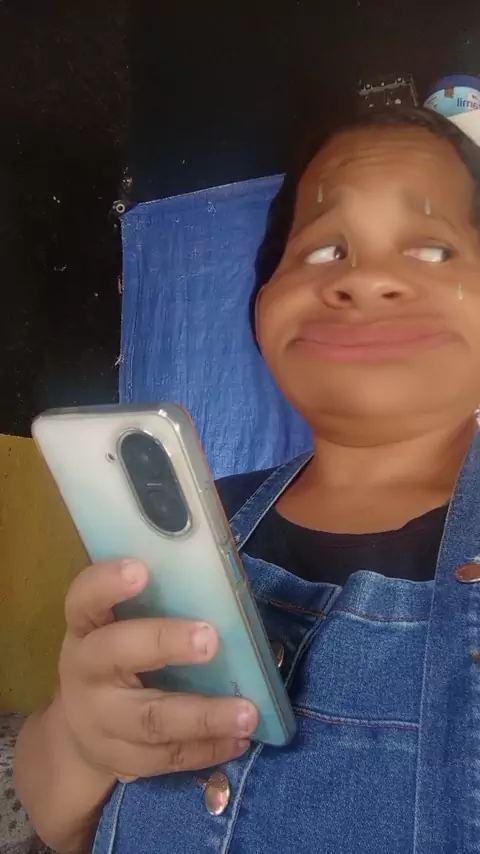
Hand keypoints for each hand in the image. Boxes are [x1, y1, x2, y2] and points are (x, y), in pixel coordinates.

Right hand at [57, 559, 257, 780]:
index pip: (84, 599)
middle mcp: (86, 672)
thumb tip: (219, 577)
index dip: (107, 583)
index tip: (140, 569)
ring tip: (247, 712)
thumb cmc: (118, 654)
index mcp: (86, 627)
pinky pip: (167, 757)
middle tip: (210, 639)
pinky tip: (240, 738)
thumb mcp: (119, 625)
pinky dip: (207, 749)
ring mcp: (101, 721)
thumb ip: (155, 603)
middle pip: (115, 655)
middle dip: (163, 643)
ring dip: (203, 716)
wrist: (81, 727)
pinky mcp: (122, 759)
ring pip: (149, 719)